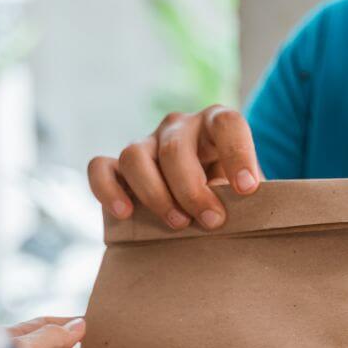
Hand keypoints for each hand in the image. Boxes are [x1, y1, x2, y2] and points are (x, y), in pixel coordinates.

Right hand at [88, 105, 262, 230]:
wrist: (201, 203)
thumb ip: (245, 198)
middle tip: (212, 222)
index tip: (247, 190)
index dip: (238, 154)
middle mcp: (178, 127)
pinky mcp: (118, 165)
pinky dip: (108, 190)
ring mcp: (146, 143)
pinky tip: (125, 214)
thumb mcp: (245, 194)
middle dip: (193, 190)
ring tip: (177, 223)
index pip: (227, 124)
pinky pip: (100, 168)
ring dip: (156, 194)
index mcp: (215, 124)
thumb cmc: (229, 197)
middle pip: (175, 149)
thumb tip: (242, 212)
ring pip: (134, 156)